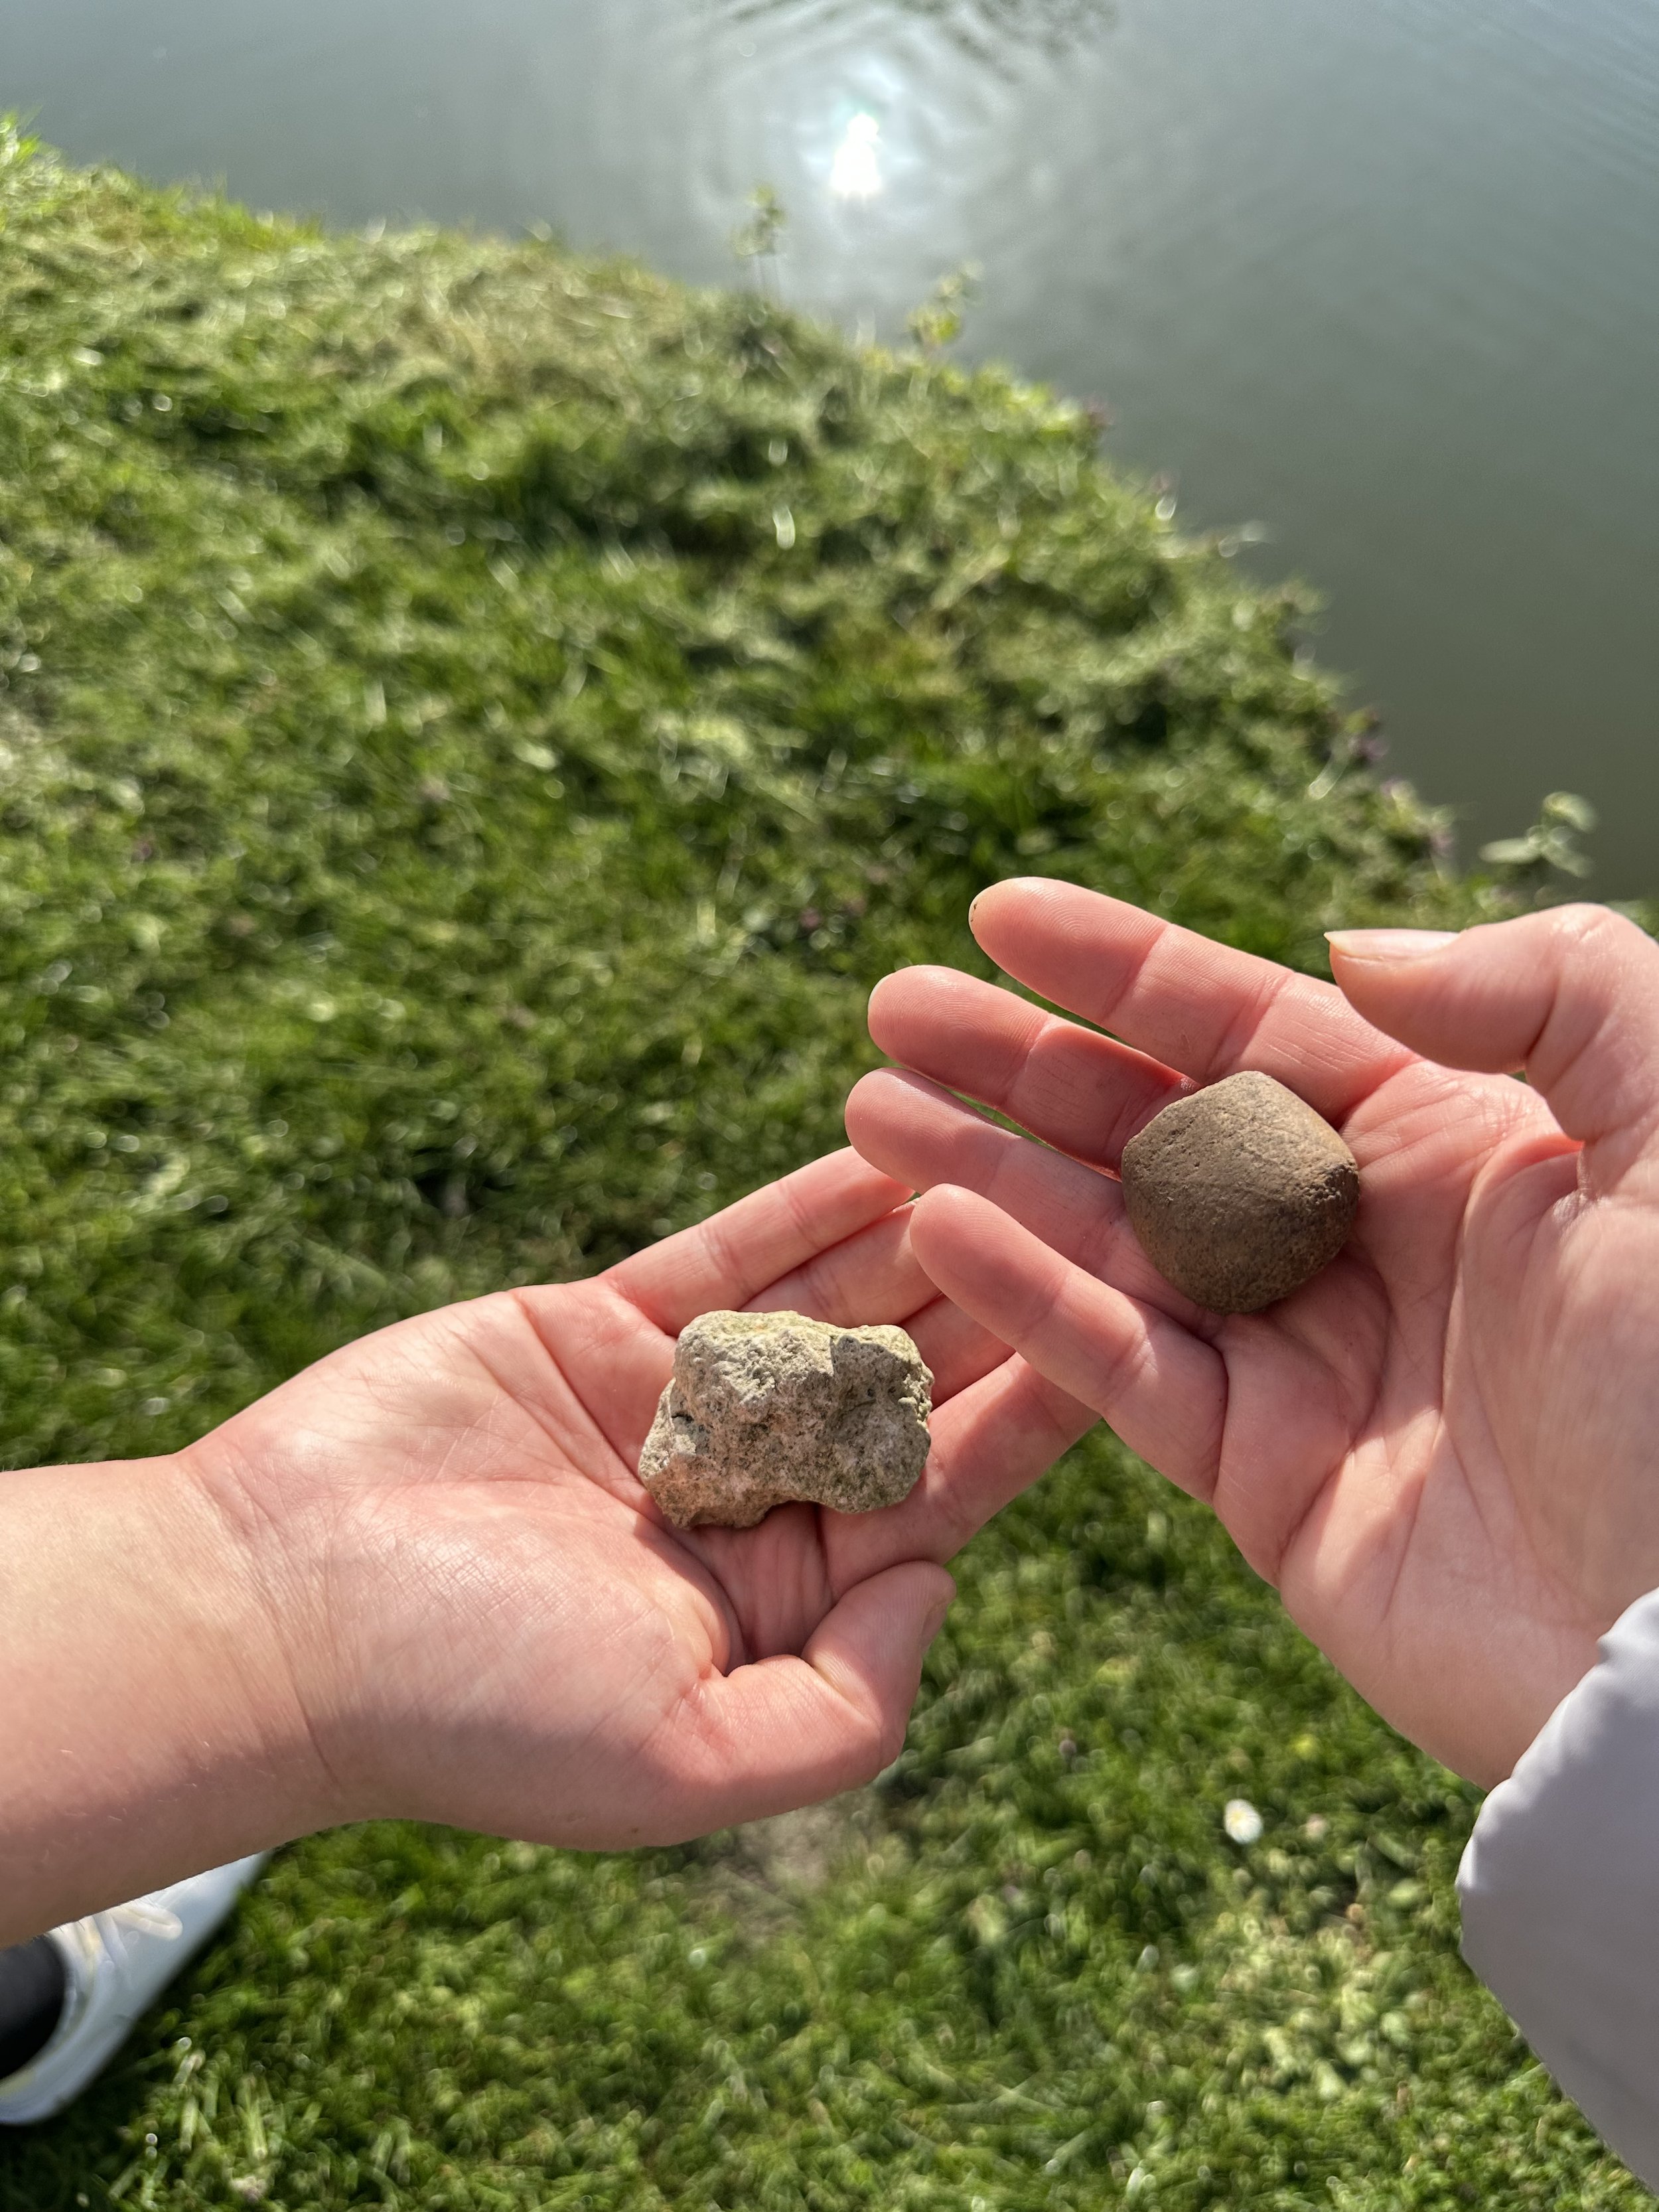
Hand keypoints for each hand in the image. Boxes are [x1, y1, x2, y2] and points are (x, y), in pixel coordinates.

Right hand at [186, 1149, 1089, 1854]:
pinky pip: (734, 1250)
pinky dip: (811, 1199)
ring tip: (1026, 1145)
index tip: (1149, 1322)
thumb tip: (944, 1584)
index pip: (956, 1486)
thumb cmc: (477, 1710)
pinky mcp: (607, 1324)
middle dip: (1011, 1289)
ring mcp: (686, 1401)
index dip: (1051, 1404)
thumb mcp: (689, 1759)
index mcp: (794, 1598)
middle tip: (1114, 1198)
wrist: (282, 1613)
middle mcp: (757, 1494)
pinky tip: (894, 1140)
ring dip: (928, 1223)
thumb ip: (847, 1698)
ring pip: (836, 1296)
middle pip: (916, 1375)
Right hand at [846, 882, 1658, 1784]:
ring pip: (1109, 1241)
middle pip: (1153, 1123)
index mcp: (1452, 1137)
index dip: (1123, 966)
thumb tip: (1349, 949)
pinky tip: (941, 1225)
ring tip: (869, 1109)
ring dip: (987, 1171)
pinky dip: (1029, 1300)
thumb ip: (1544, 989)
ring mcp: (1299, 1358)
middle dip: (1020, 1063)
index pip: (1254, 1021)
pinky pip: (1118, 1368)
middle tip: (891, 1010)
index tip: (1001, 916)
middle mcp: (1359, 1236)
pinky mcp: (1258, 1477)